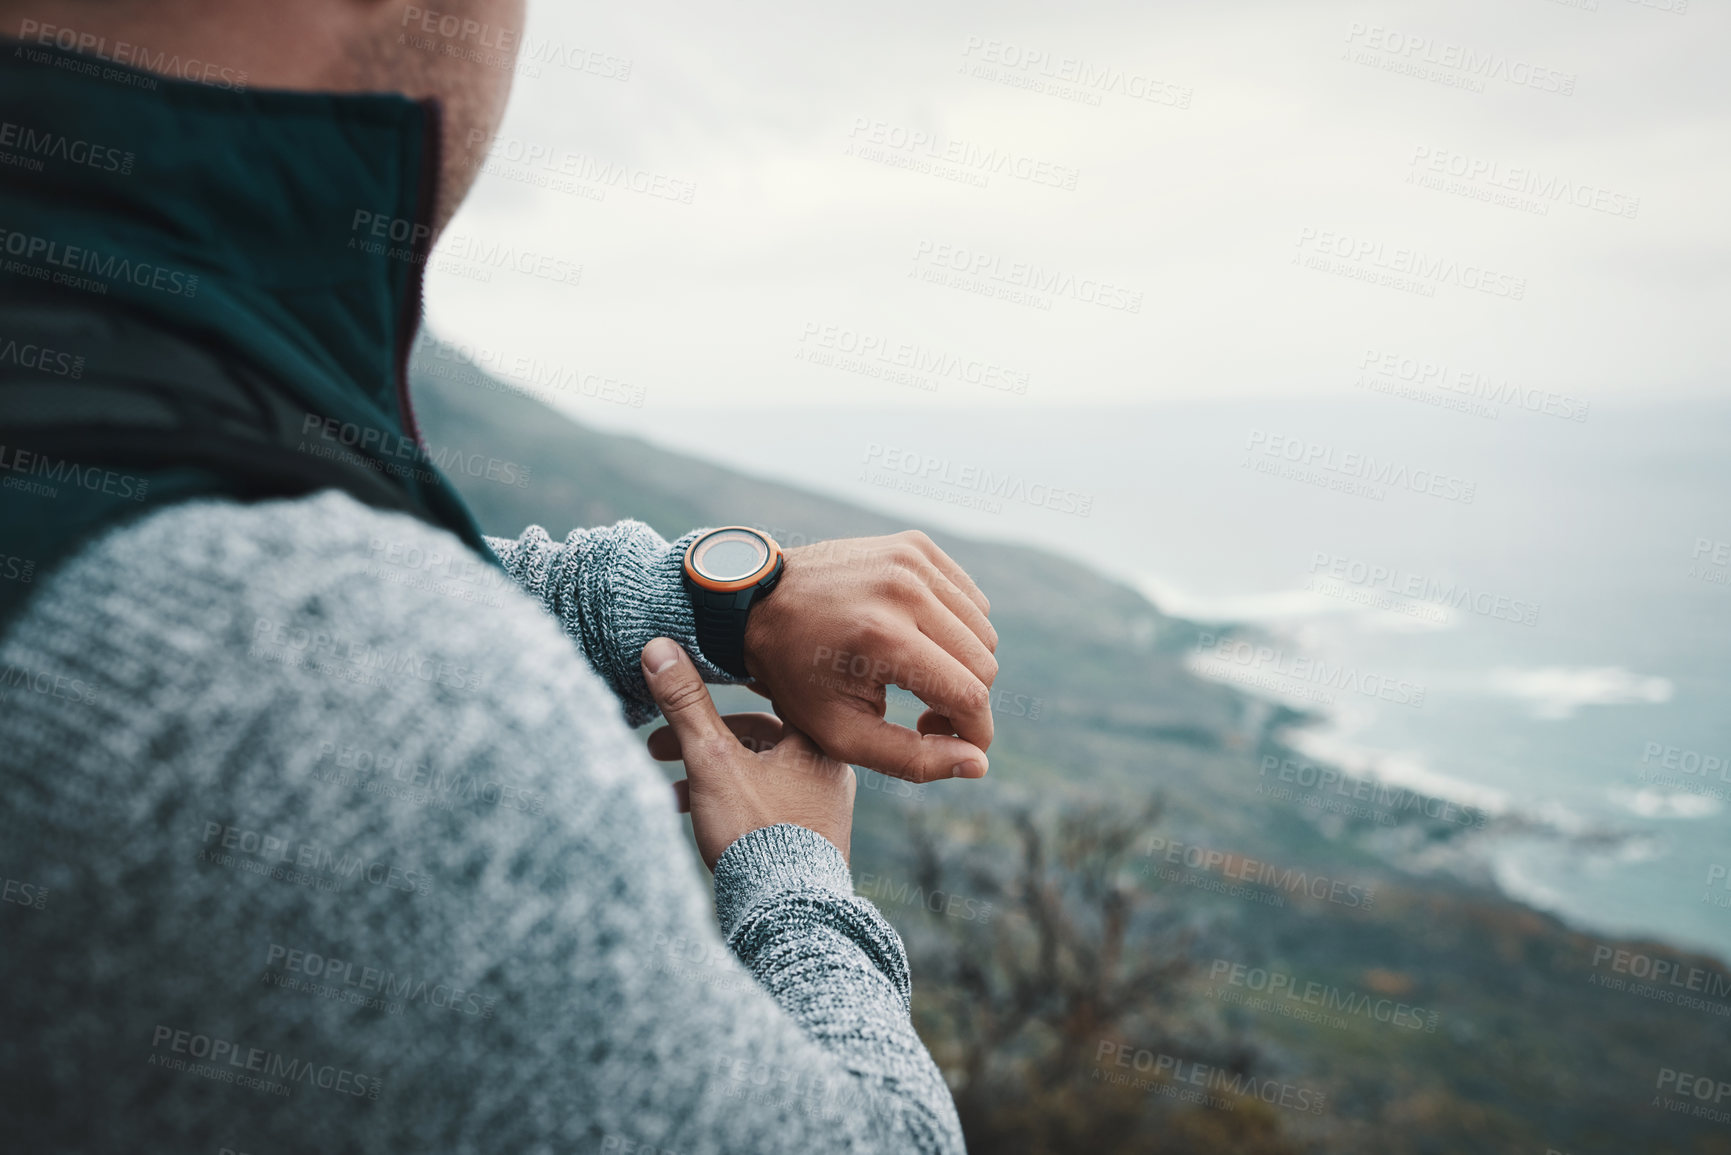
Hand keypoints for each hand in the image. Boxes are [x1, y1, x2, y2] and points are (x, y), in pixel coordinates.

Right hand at [643, 637, 855, 868]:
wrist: (788, 914)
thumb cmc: (758, 833)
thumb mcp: (713, 760)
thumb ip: (686, 704)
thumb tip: (658, 647)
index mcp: (817, 742)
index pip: (775, 692)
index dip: (734, 679)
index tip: (702, 673)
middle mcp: (828, 770)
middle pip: (758, 738)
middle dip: (704, 740)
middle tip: (658, 746)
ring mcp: (822, 807)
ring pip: (758, 773)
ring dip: (711, 775)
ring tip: (669, 790)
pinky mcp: (809, 840)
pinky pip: (765, 805)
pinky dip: (729, 802)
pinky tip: (697, 819)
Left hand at [741, 530, 997, 782]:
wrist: (757, 603)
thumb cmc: (795, 675)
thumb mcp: (840, 733)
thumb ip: (912, 759)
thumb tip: (979, 764)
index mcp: (883, 638)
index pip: (969, 694)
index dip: (974, 731)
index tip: (956, 746)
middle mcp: (904, 589)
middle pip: (984, 662)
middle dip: (967, 701)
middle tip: (927, 717)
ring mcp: (911, 559)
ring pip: (983, 629)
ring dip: (963, 664)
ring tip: (921, 680)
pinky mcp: (915, 544)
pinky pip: (969, 598)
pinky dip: (956, 628)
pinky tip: (919, 643)